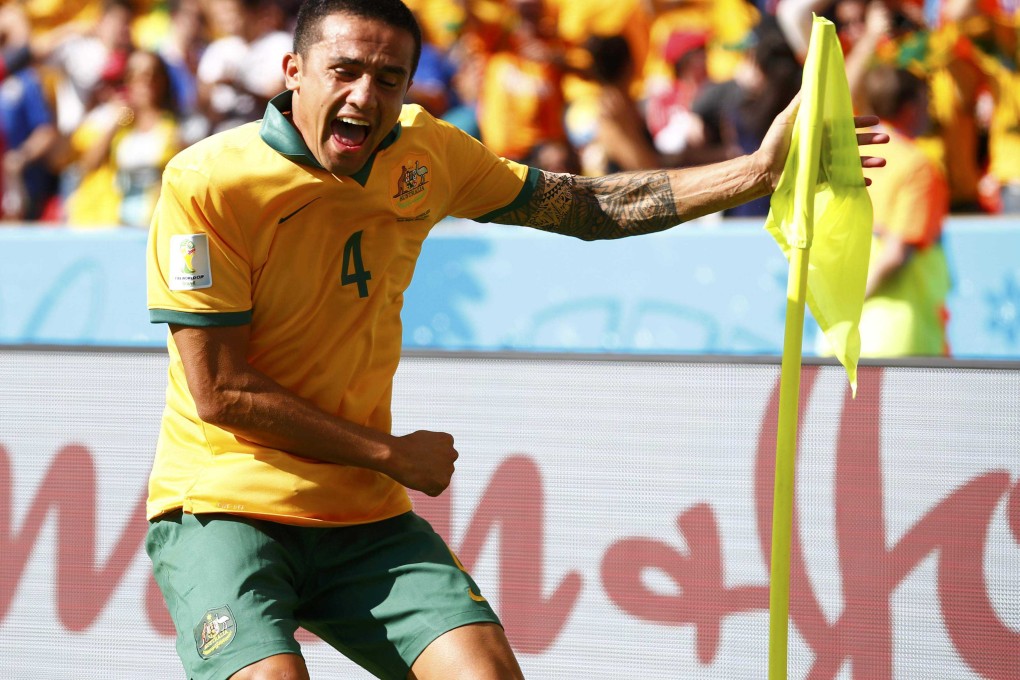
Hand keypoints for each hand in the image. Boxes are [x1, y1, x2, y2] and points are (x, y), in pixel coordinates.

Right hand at [385, 430, 458, 496]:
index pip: (443, 453)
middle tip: (418, 466)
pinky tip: (417, 480)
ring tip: (416, 473)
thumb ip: (435, 445)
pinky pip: (434, 491)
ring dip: (430, 479)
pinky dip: (426, 489)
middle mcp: (452, 454)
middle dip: (433, 468)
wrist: (397, 455)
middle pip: (444, 466)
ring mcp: (449, 469)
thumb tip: (436, 453)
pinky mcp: (443, 482)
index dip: (430, 456)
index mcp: (448, 440)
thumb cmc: (405, 446)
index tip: (419, 456)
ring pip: (440, 479)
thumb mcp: (424, 437)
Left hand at [757, 93, 888, 189]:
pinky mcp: (822, 179)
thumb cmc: (773, 143)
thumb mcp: (787, 118)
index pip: (846, 126)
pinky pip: (843, 180)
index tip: (876, 121)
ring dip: (869, 161)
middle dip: (871, 141)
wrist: (763, 169)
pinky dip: (856, 180)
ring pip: (853, 161)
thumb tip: (811, 80)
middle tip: (886, 139)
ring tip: (882, 162)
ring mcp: (826, 163)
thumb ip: (801, 103)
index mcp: (822, 131)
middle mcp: (827, 146)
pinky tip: (868, 180)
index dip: (862, 123)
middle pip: (854, 143)